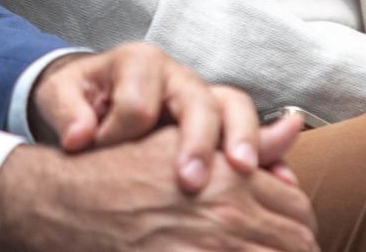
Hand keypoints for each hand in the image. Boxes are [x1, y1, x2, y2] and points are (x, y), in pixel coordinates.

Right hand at [0, 128, 317, 251]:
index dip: (300, 230)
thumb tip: (293, 126)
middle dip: (295, 250)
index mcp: (234, 176)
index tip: (294, 239)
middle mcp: (227, 212)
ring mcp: (206, 246)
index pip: (299, 211)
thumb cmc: (125, 166)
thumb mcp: (186, 141)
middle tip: (283, 251)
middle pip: (296, 244)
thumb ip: (249, 141)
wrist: (65, 200)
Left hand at [28, 42, 278, 192]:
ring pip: (234, 108)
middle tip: (191, 181)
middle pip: (199, 99)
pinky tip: (281, 180)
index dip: (118, 133)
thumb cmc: (81, 98)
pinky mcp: (219, 122)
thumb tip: (80, 137)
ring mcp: (204, 97)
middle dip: (197, 140)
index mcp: (140, 63)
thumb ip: (66, 111)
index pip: (138, 101)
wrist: (97, 97)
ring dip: (243, 140)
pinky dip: (271, 153)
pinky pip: (253, 132)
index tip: (96, 152)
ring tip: (244, 171)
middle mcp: (178, 75)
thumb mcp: (60, 96)